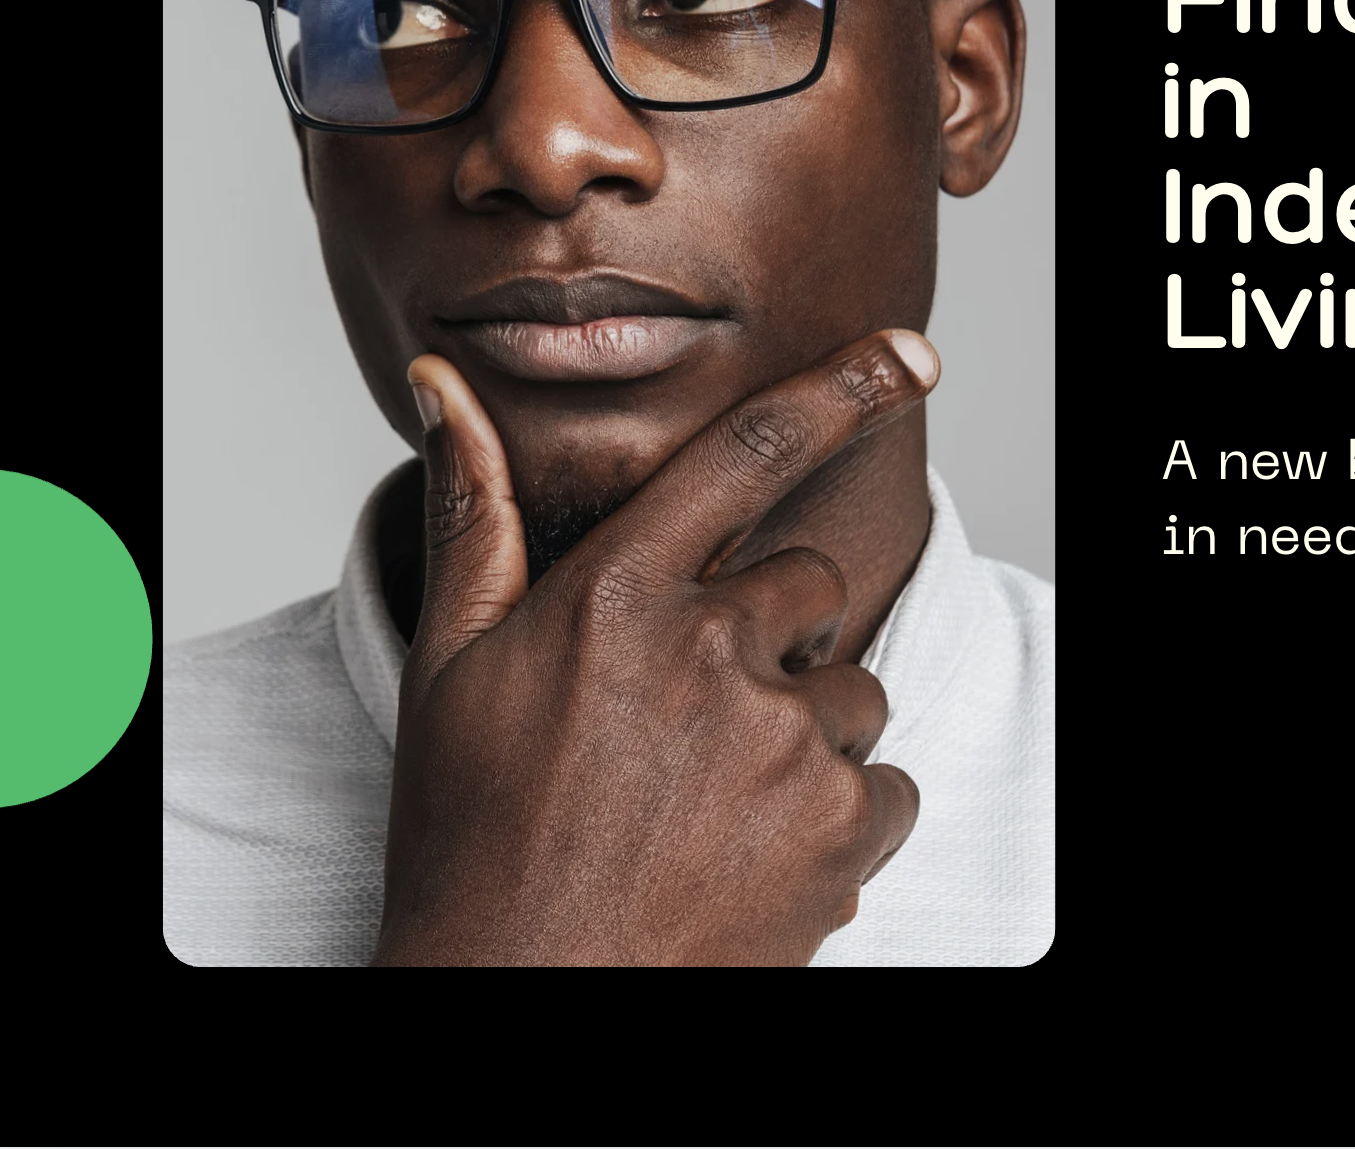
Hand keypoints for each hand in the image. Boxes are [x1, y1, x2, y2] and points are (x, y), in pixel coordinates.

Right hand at [368, 329, 935, 965]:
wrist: (513, 1004)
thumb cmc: (473, 837)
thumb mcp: (452, 668)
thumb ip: (476, 515)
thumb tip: (439, 379)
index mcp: (619, 596)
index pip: (750, 454)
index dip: (845, 388)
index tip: (914, 351)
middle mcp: (709, 650)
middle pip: (811, 587)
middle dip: (774, 638)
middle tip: (691, 725)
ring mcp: (779, 740)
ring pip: (852, 691)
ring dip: (804, 735)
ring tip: (708, 806)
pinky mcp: (836, 826)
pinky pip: (886, 784)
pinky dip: (839, 821)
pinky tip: (753, 857)